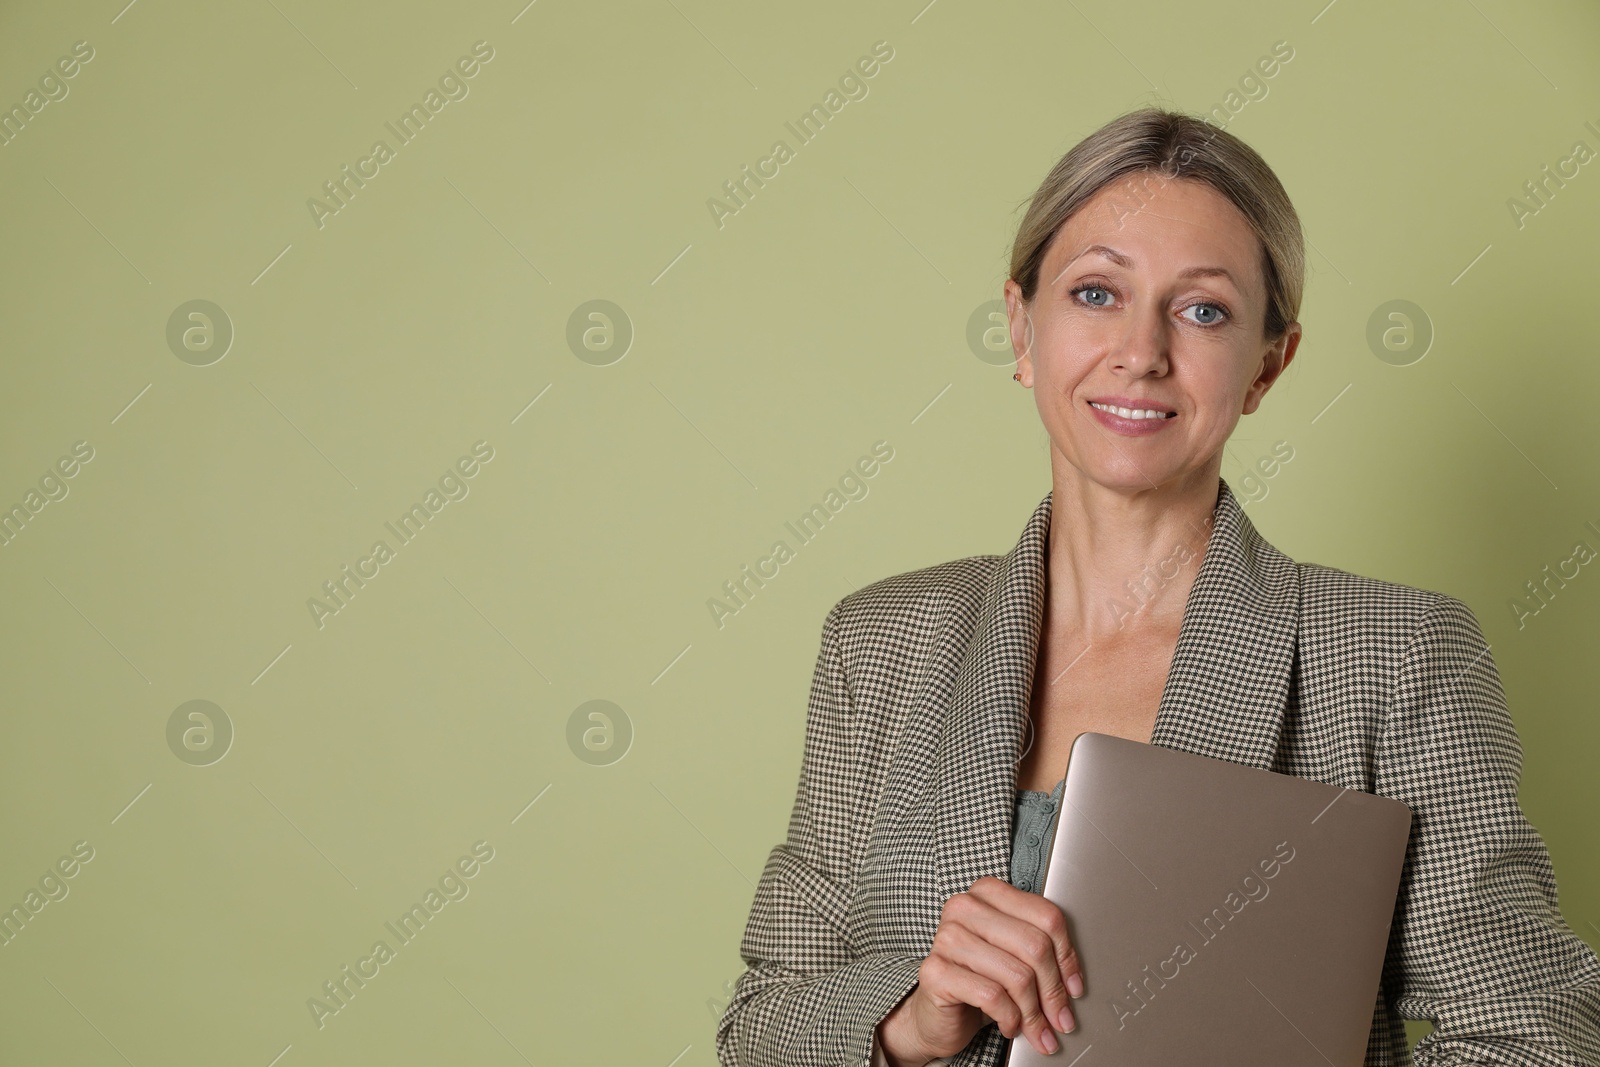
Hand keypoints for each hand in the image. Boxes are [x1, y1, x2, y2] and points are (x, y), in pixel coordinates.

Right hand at [876, 876, 1082, 1063]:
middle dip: (1054, 991)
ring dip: (1033, 1013)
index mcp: (988, 892)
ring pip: (1017, 975)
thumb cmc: (978, 981)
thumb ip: (1041, 953)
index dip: (1068, 958)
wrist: (936, 1013)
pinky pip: (993, 996)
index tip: (1074, 988)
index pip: (1047, 917)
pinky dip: (1010, 1019)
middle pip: (1035, 946)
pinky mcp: (936, 970)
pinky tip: (1009, 1025)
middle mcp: (964, 907)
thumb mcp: (1014, 958)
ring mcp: (946, 937)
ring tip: (1035, 1028)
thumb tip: (1074, 983)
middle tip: (1060, 1019)